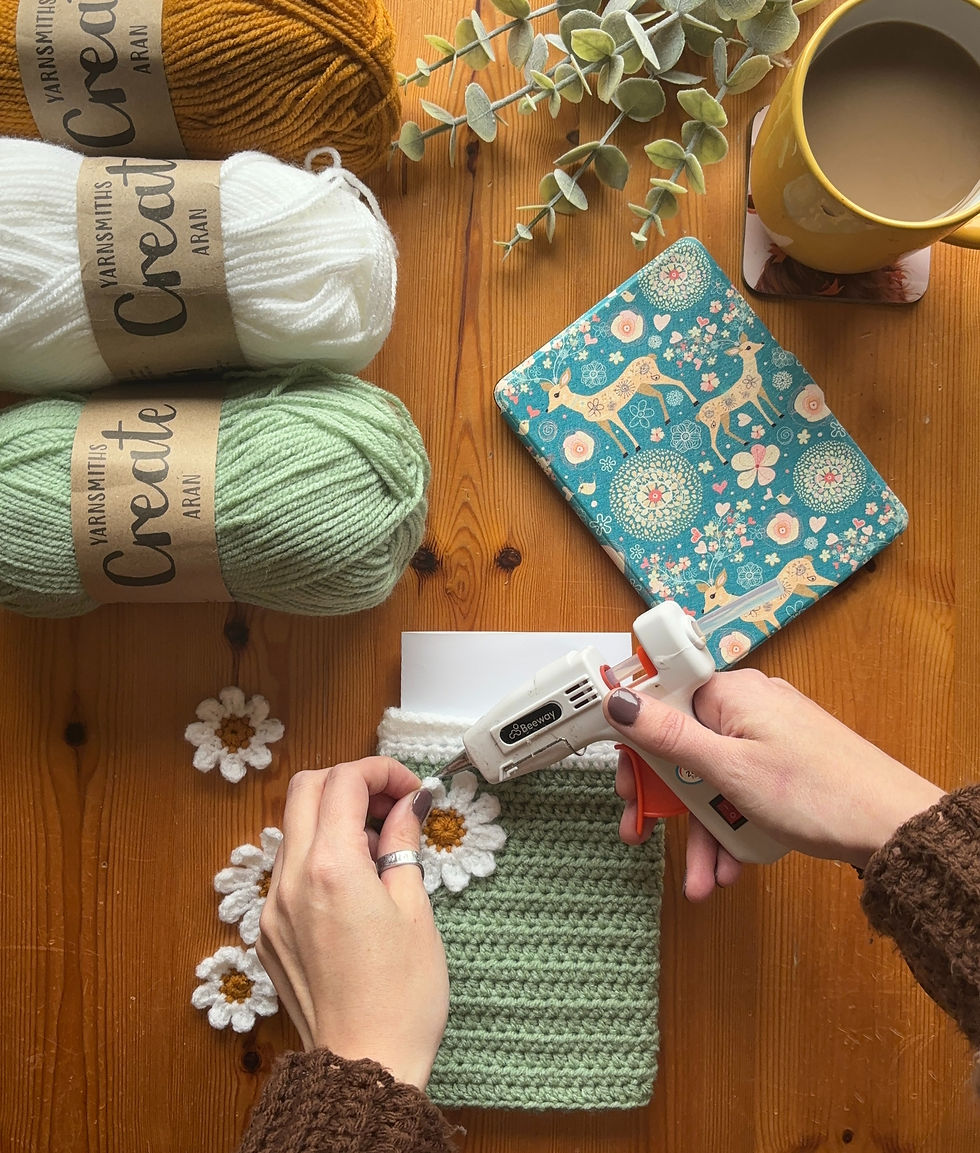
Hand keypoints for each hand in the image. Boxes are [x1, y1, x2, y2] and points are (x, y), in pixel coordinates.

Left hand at [257, 757, 447, 1089]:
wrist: (364, 1066)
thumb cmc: (400, 999)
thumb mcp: (415, 909)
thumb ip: (403, 843)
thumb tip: (408, 804)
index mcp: (331, 869)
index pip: (343, 781)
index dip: (381, 772)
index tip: (410, 790)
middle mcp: (291, 881)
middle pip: (305, 789)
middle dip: (351, 783)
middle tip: (392, 805)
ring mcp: (273, 908)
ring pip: (294, 827)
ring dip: (334, 817)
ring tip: (380, 848)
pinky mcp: (269, 933)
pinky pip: (289, 869)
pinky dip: (320, 855)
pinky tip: (356, 882)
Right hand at [603, 669, 944, 900]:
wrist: (894, 826)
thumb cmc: (821, 793)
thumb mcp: (728, 770)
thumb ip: (668, 736)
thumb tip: (619, 702)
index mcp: (730, 693)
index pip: (659, 700)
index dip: (633, 742)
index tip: (622, 778)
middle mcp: (746, 706)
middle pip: (682, 748)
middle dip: (667, 802)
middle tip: (642, 831)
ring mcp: (766, 735)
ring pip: (711, 778)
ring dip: (701, 829)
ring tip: (700, 874)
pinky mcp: (782, 762)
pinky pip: (738, 788)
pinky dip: (730, 824)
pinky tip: (730, 863)